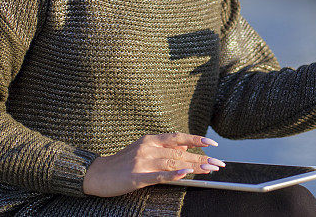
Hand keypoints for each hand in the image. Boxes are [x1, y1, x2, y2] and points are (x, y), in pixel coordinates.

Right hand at [82, 132, 224, 196]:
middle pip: (180, 153)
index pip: (178, 137)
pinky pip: (158, 175)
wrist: (97, 174)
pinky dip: (173, 174)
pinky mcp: (136, 177)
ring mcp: (142, 162)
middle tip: (218, 164)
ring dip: (194, 167)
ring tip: (209, 170)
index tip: (213, 143)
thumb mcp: (143, 150)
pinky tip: (185, 174)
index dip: (196, 139)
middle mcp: (148, 148)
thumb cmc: (121, 163)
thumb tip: (186, 147)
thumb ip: (164, 148)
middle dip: (201, 159)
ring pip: (173, 163)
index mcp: (151, 140)